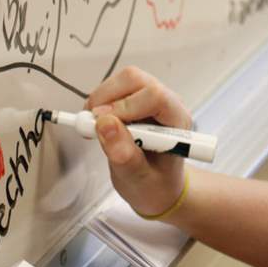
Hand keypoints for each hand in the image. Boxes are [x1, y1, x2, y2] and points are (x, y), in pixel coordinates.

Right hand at [86, 66, 191, 216]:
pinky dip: (99, 102)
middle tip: (90, 123)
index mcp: (177, 122)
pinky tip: (98, 125)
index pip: (155, 96)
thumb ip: (125, 155)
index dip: (124, 106)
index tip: (101, 124)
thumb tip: (105, 124)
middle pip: (136, 79)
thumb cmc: (155, 185)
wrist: (159, 187)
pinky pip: (116, 88)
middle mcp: (168, 104)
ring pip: (124, 80)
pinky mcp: (137, 100)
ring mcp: (153, 99)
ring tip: (93, 127)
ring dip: (101, 99)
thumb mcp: (139, 180)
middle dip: (107, 98)